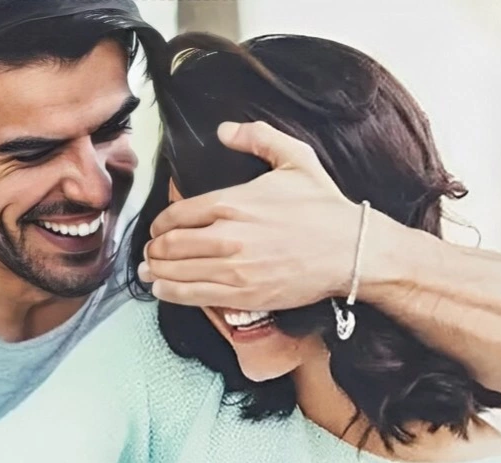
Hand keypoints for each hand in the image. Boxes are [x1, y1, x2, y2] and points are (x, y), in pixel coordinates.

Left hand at [141, 121, 395, 310]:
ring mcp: (234, 268)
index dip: (159, 224)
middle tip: (150, 253)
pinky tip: (162, 289)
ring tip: (150, 271)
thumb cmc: (323, 207)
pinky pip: (194, 295)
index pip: (177, 215)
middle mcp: (227, 235)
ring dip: (157, 271)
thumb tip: (225, 130)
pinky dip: (171, 292)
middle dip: (155, 249)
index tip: (157, 230)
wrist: (350, 250)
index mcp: (232, 202)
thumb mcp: (295, 158)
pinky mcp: (243, 294)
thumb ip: (257, 137)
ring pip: (177, 271)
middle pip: (171, 245)